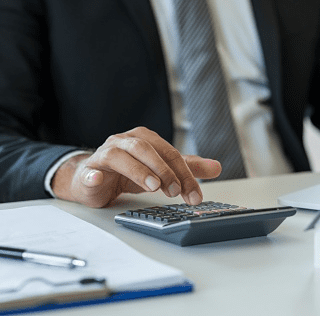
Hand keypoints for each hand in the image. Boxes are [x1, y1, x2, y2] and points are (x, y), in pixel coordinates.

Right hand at [51, 127, 221, 207]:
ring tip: (153, 186)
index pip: (170, 153)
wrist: (94, 178)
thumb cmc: (129, 171)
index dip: (184, 174)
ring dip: (138, 170)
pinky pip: (90, 171)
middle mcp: (125, 142)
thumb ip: (188, 167)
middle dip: (164, 170)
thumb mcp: (161, 169)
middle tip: (175, 190)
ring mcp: (105, 154)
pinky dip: (94, 175)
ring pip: (121, 156)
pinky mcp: (89, 171)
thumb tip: (217, 167)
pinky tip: (98, 180)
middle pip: (147, 149)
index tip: (194, 195)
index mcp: (145, 139)